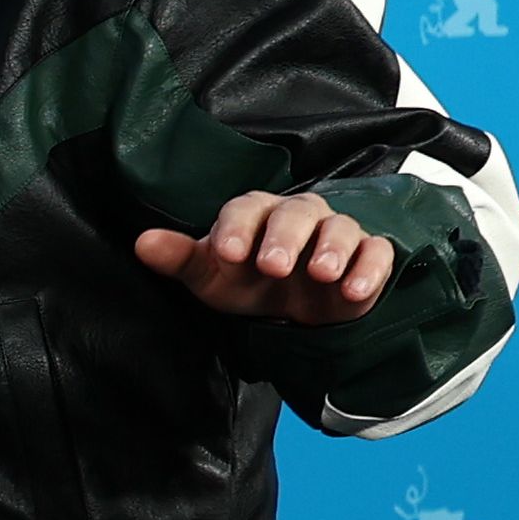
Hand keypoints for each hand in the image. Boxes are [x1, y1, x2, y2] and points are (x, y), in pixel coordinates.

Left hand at [133, 189, 391, 324]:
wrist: (290, 311)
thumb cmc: (247, 282)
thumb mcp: (210, 275)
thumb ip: (179, 258)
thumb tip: (142, 243)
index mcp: (256, 214)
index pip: (246, 208)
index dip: (237, 228)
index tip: (228, 253)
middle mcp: (298, 216)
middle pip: (296, 213)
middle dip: (285, 237)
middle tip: (273, 267)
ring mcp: (336, 233)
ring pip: (340, 227)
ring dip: (332, 248)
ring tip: (320, 274)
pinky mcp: (368, 255)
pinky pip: (376, 252)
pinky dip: (369, 269)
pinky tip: (353, 291)